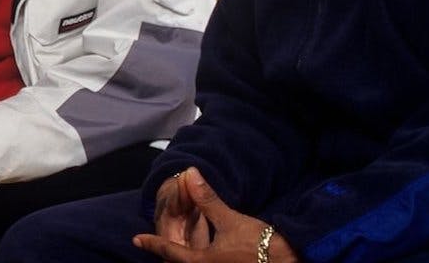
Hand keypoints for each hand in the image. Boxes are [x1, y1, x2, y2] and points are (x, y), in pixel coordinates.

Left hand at [134, 168, 297, 261]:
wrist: (291, 260)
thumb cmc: (261, 243)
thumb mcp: (230, 219)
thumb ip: (206, 199)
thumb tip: (190, 174)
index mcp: (202, 261)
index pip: (169, 251)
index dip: (152, 243)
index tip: (137, 239)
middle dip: (167, 257)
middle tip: (153, 246)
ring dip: (182, 260)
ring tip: (173, 253)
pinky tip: (200, 258)